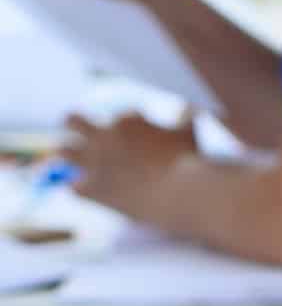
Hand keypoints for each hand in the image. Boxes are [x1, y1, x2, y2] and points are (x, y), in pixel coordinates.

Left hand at [60, 112, 198, 222]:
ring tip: (70, 158)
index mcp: (127, 122)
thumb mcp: (189, 136)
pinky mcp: (93, 189)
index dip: (130, 126)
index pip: (121, 117)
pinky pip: (73, 187)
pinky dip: (79, 188)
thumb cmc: (190, 163)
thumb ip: (186, 121)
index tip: (137, 138)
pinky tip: (84, 190)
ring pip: (64, 151)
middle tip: (77, 128)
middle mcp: (104, 138)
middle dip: (75, 123)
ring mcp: (95, 163)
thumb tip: (192, 111)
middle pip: (73, 121)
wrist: (182, 194)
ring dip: (69, 154)